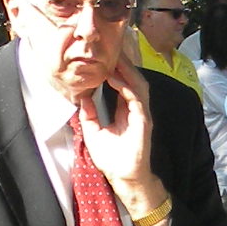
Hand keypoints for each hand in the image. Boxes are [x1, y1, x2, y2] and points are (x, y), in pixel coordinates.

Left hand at [79, 52, 163, 208]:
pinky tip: (114, 79)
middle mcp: (136, 110)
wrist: (123, 176)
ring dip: (127, 71)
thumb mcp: (93, 131)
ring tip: (114, 58)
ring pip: (138, 85)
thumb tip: (82, 98)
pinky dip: (126, 87)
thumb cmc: (111, 158)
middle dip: (123, 65)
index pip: (123, 85)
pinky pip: (136, 98)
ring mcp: (141, 114)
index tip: (104, 59)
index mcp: (125, 111)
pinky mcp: (143, 121)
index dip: (116, 71)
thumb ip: (89, 114)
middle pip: (133, 81)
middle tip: (111, 50)